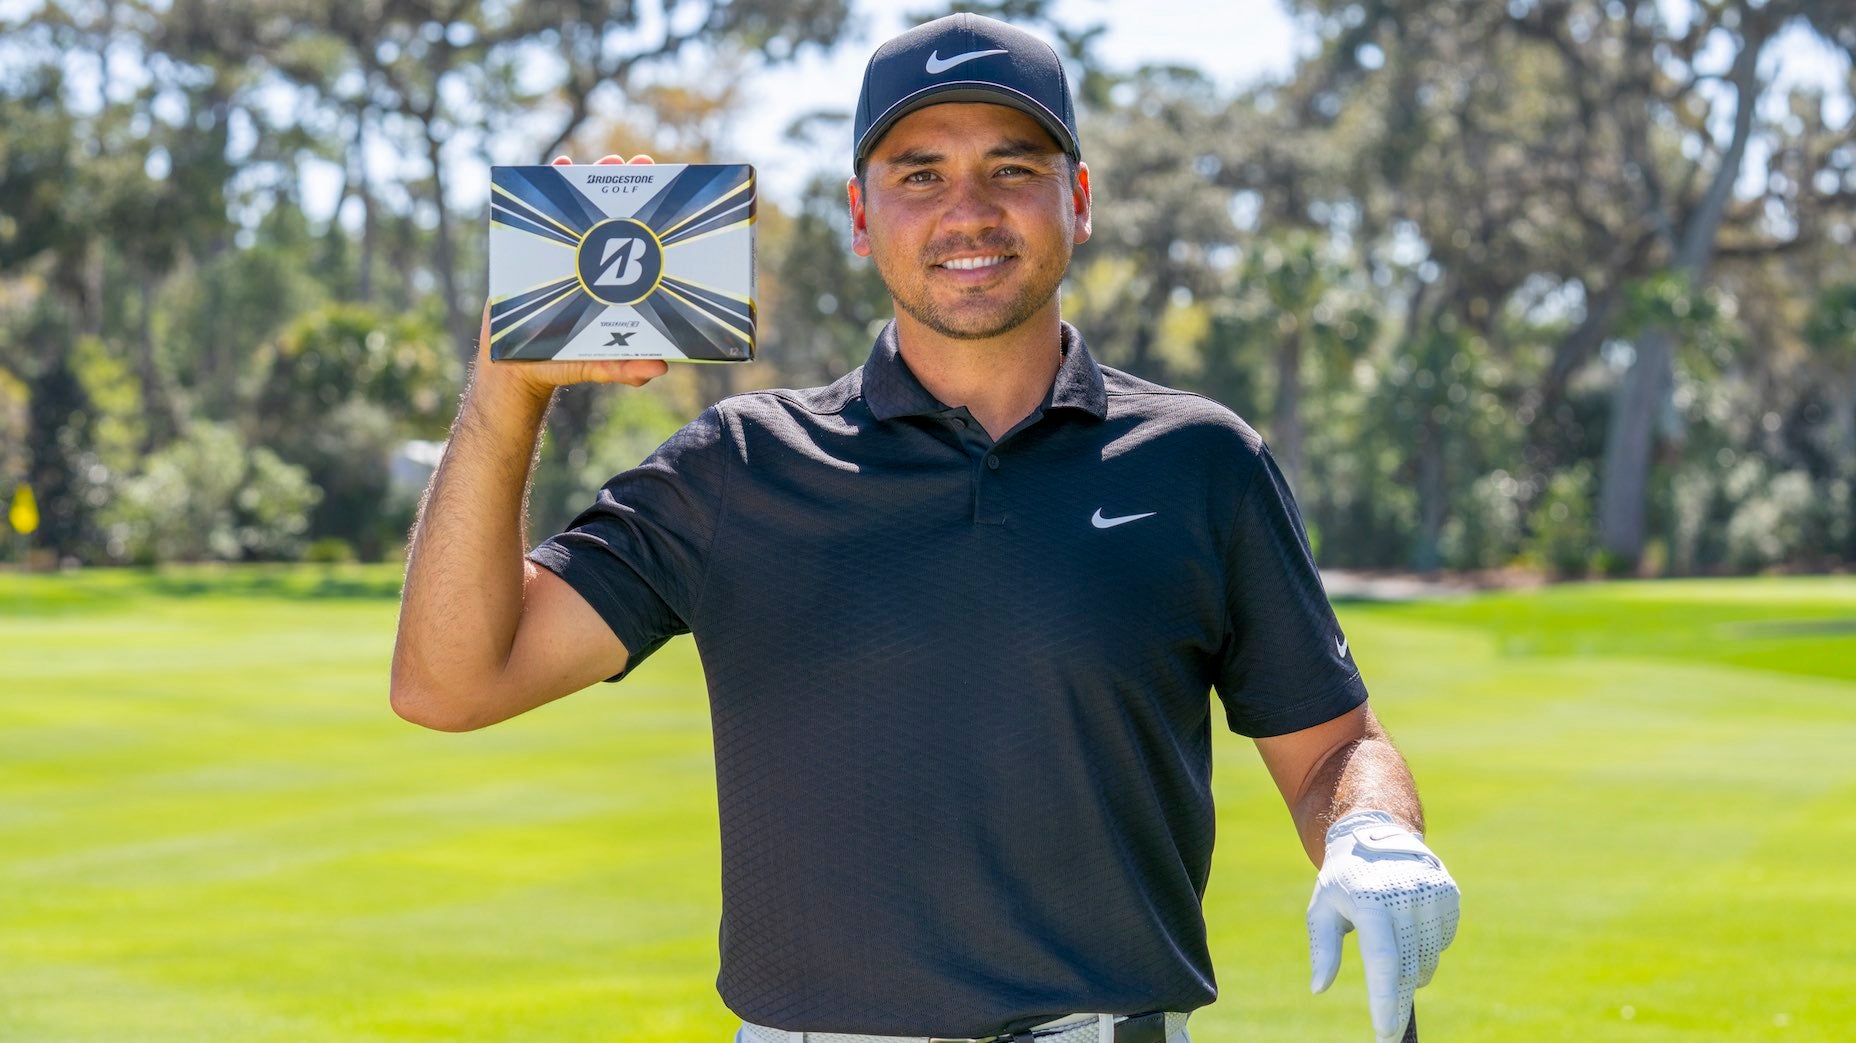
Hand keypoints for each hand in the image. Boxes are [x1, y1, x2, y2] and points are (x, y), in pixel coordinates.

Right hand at [474, 153, 667, 398]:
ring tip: (600, 161)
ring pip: (578, 210)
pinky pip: (542, 218)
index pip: (639, 242)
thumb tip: (660, 369)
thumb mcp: (599, 365)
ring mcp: (563, 255)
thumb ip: (625, 368)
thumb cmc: (564, 364)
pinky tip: (554, 168)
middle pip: (612, 216)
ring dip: (586, 180)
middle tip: (640, 164)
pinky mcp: (532, 253)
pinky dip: (546, 189)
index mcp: (614, 282)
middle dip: (624, 186)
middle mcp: (592, 262)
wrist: (515, 368)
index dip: (653, 216)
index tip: (670, 189)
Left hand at [1307, 810, 1459, 1041]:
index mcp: (1370, 900)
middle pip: (1407, 968)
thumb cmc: (1343, 879)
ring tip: (1391, 951)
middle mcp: (1405, 895)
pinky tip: (1409, 928)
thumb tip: (1318, 988)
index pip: (1383, 961)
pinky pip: (1442, 942)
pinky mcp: (1449, 894)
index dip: (1384, 1000)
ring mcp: (1432, 893)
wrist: (1376, 831)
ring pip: (1427, 960)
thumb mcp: (1323, 908)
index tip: (1384, 1032)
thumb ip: (1324, 949)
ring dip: (1411, 972)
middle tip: (1388, 1030)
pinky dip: (1427, 948)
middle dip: (1397, 1002)